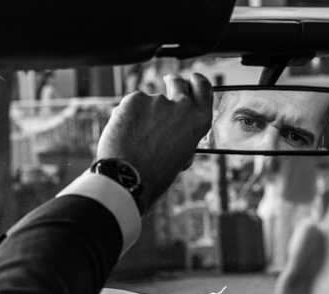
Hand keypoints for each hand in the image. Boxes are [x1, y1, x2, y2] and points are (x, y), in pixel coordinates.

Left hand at [97, 73, 212, 208]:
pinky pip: (131, 105)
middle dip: (173, 83)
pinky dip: (127, 116)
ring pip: (149, 101)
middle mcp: (181, 106)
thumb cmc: (154, 175)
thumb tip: (178, 128)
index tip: (192, 80)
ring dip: (144, 113)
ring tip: (136, 139)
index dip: (197, 82)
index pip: (203, 89)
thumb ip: (183, 135)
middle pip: (178, 83)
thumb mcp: (180, 156)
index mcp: (198, 121)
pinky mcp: (134, 99)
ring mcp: (157, 100)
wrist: (127, 178)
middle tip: (166, 85)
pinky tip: (124, 136)